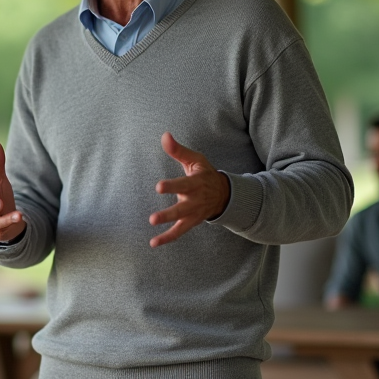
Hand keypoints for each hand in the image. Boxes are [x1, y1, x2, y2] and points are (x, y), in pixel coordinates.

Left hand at [149, 132, 230, 247]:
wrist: (225, 194)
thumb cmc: (205, 174)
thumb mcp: (195, 160)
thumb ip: (178, 150)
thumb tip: (164, 135)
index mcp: (196, 183)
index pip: (183, 185)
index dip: (172, 186)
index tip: (158, 187)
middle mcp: (195, 201)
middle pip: (181, 209)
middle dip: (168, 214)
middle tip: (153, 219)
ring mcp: (194, 213)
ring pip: (180, 223)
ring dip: (167, 232)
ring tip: (153, 238)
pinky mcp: (191, 222)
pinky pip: (179, 232)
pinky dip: (167, 239)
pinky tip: (153, 243)